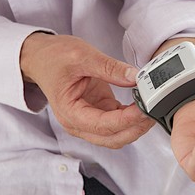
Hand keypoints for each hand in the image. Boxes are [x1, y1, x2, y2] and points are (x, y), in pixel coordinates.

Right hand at [20, 33, 154, 147]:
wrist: (42, 57)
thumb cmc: (53, 58)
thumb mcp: (82, 56)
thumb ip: (110, 68)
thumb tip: (136, 77)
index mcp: (70, 112)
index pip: (103, 125)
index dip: (127, 119)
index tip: (145, 107)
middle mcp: (78, 122)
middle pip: (113, 138)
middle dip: (135, 128)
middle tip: (153, 110)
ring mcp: (88, 120)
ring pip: (117, 135)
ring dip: (135, 126)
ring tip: (150, 108)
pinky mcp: (98, 112)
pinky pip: (118, 124)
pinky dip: (131, 118)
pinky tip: (142, 106)